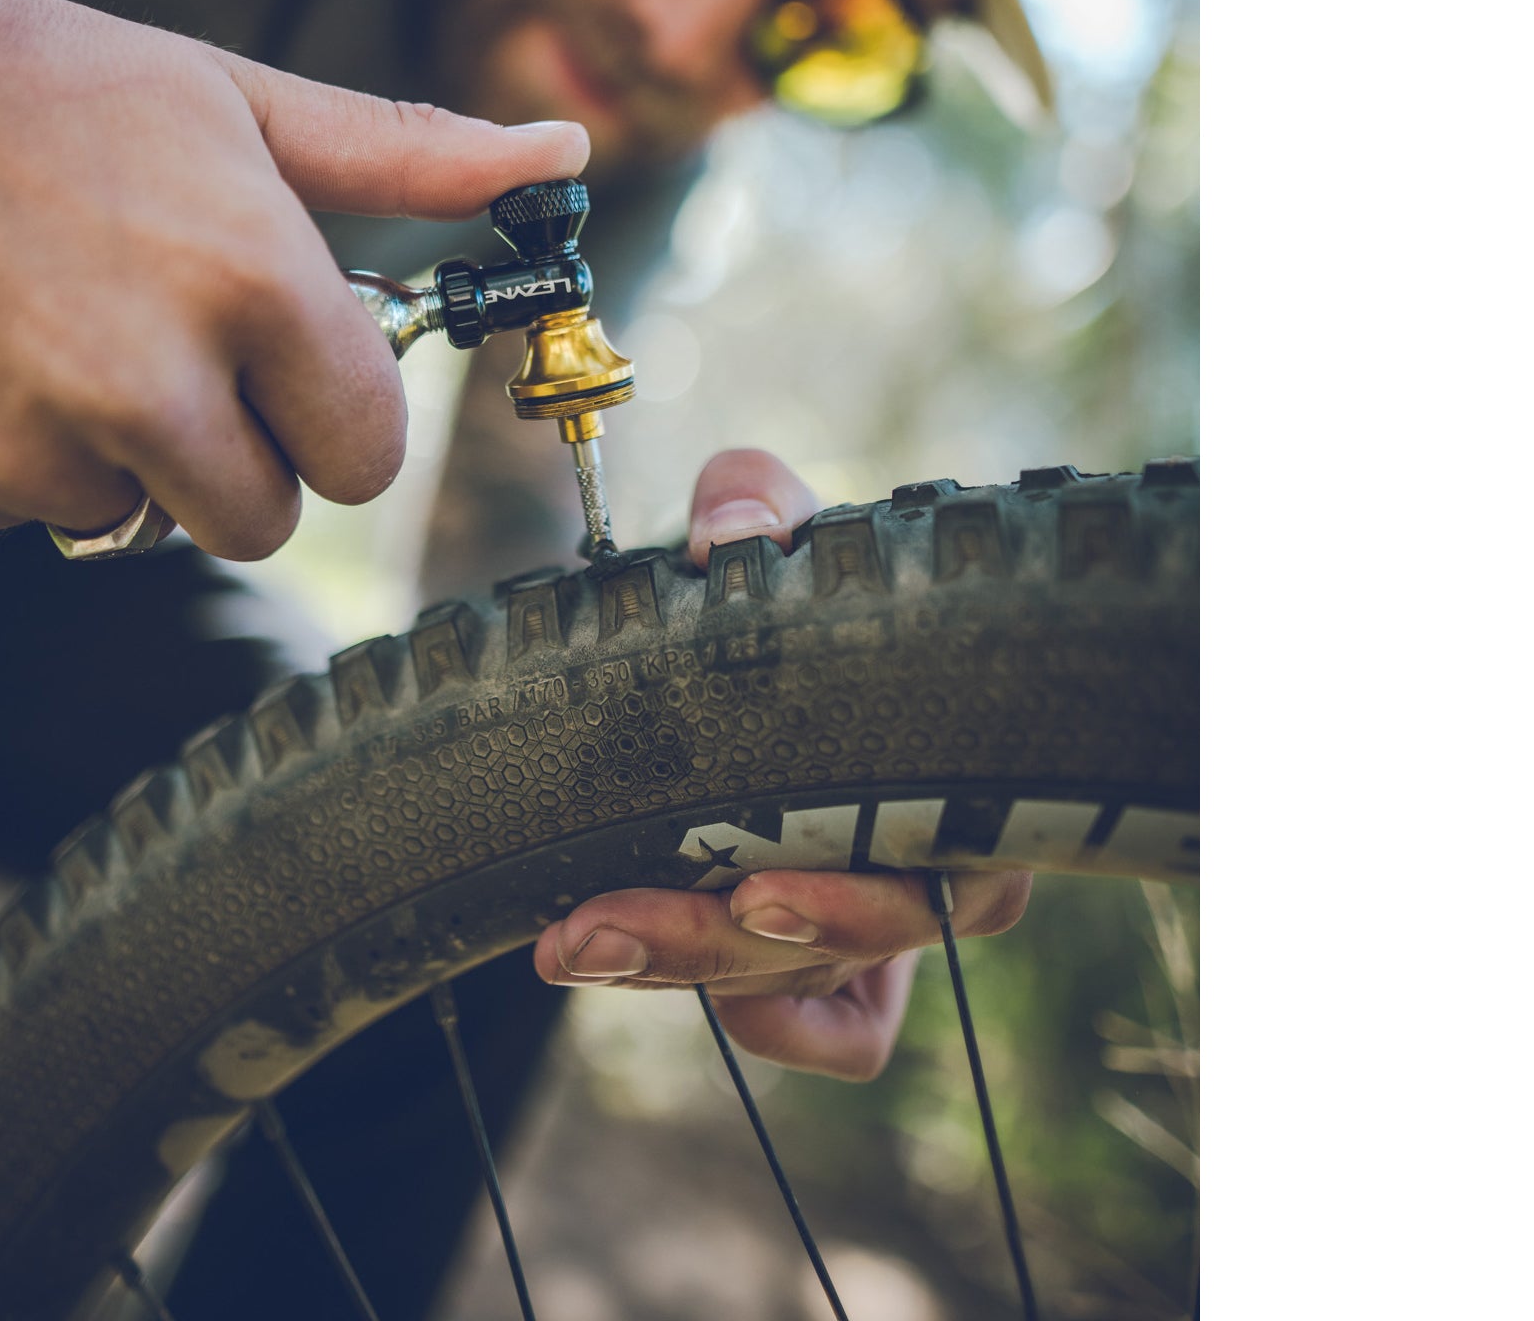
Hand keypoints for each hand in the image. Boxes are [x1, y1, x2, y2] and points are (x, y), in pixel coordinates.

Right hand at [0, 0, 585, 558]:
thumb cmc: (60, 84)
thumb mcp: (243, 102)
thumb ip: (410, 158)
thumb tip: (564, 159)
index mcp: (251, 283)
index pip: (366, 455)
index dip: (336, 411)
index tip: (292, 361)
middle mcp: (148, 380)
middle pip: (266, 516)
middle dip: (242, 448)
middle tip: (180, 347)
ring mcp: (33, 443)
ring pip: (145, 519)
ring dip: (128, 453)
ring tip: (69, 328)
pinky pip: (35, 514)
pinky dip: (26, 459)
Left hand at [532, 449, 1029, 1078]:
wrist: (740, 613)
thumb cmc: (790, 574)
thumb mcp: (771, 519)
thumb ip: (754, 503)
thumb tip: (730, 533)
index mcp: (955, 757)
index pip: (966, 864)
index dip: (862, 895)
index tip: (754, 886)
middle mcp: (937, 852)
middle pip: (863, 941)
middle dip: (724, 940)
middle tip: (605, 921)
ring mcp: (886, 911)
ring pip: (809, 980)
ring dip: (685, 968)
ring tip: (572, 938)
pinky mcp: (839, 950)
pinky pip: (843, 1034)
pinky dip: (772, 1028)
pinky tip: (647, 978)